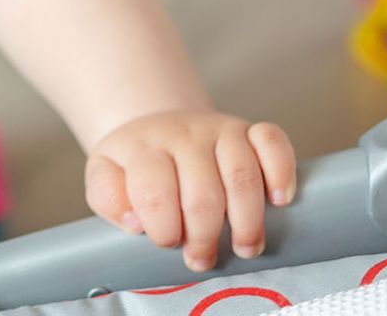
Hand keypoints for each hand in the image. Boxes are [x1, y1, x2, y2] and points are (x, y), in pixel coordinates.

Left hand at [84, 111, 296, 272]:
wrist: (157, 128)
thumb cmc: (135, 165)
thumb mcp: (105, 177)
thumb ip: (109, 198)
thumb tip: (135, 222)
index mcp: (142, 148)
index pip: (155, 192)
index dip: (164, 229)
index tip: (169, 244)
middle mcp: (183, 134)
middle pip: (203, 194)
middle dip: (205, 237)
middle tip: (202, 258)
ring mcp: (219, 129)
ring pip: (241, 174)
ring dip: (247, 221)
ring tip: (244, 248)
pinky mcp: (248, 129)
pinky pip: (272, 140)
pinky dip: (280, 171)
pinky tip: (279, 200)